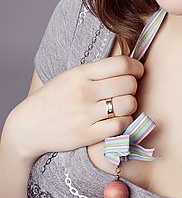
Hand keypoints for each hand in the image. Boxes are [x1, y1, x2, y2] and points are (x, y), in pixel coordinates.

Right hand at [8, 56, 144, 160]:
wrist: (28, 127)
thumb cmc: (54, 99)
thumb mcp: (71, 76)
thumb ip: (97, 71)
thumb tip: (130, 65)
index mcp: (80, 73)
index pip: (122, 63)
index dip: (136, 67)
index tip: (136, 72)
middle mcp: (84, 91)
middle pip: (129, 84)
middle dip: (133, 87)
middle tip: (125, 92)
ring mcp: (85, 114)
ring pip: (128, 104)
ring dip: (130, 106)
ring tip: (121, 107)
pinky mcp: (87, 134)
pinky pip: (120, 125)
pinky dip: (124, 123)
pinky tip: (116, 121)